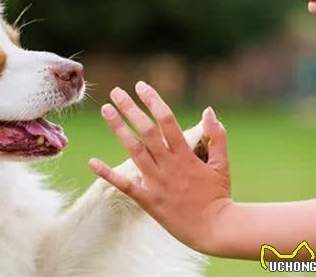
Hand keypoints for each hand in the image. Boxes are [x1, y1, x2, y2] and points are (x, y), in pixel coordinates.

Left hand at [88, 82, 231, 253]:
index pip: (167, 121)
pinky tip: (92, 161)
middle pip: (146, 131)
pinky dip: (108, 174)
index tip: (141, 86)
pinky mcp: (148, 200)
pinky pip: (125, 185)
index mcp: (186, 155)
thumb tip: (208, 110)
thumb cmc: (219, 196)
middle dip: (130, 109)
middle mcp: (169, 166)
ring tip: (105, 110)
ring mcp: (157, 183)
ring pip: (134, 151)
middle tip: (115, 92)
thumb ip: (217, 136)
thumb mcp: (222, 164)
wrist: (216, 230)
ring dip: (119, 129)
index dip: (153, 101)